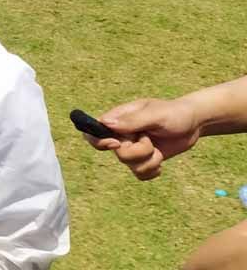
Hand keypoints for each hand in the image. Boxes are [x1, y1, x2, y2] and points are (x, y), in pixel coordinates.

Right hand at [87, 98, 201, 179]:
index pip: (94, 131)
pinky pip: (140, 174)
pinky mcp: (143, 160)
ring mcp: (132, 149)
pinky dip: (152, 170)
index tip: (117, 144)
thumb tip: (105, 123)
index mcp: (118, 119)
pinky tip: (160, 159)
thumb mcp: (155, 115)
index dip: (99, 141)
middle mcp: (122, 135)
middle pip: (118, 154)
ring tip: (158, 148)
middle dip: (138, 152)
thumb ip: (132, 120)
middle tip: (149, 140)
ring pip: (130, 166)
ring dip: (150, 160)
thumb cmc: (174, 113)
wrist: (193, 124)